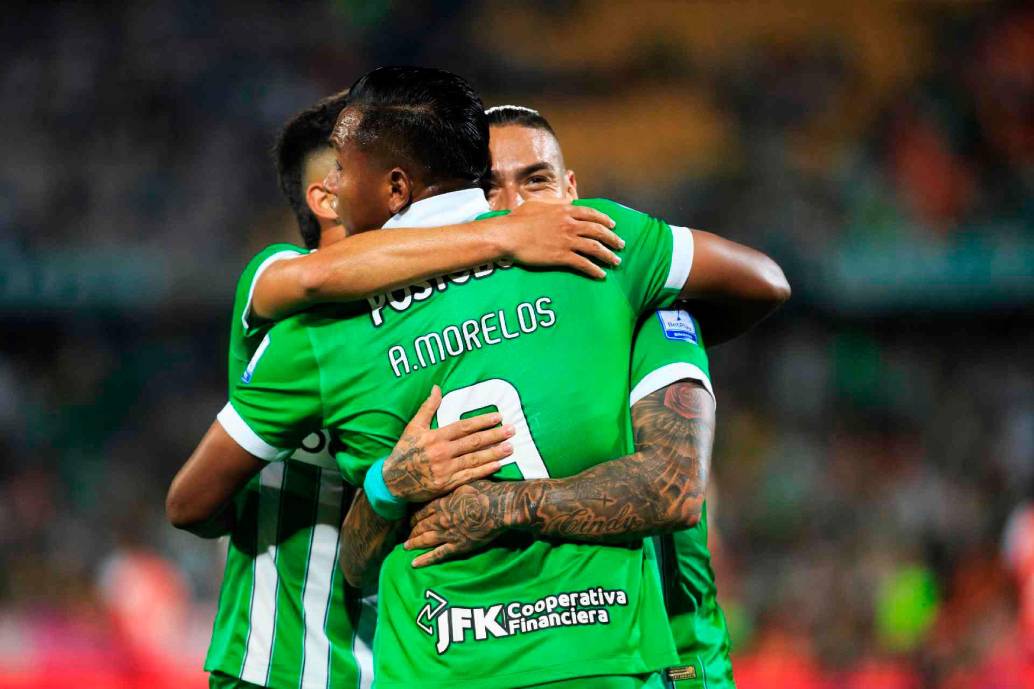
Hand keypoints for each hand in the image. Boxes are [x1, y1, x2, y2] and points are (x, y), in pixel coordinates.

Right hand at [382, 386, 513, 502]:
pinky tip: (498, 465)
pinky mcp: (446, 484)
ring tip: (510, 447)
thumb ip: (427, 408)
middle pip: (473, 442)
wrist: (392, 481)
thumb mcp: (413, 427)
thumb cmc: (404, 451)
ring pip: (475, 459)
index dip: (482, 422)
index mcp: (435, 437)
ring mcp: (445, 470)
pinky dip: (485, 471)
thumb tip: (437, 387)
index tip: (498, 417)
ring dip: (494, 453)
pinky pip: (470, 476)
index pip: (464, 427)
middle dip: (495, 435)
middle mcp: (441, 453)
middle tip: (512, 430)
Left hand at [403, 480, 507, 566]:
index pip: (422, 511)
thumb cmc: (485, 491)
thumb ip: (453, 487)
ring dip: (414, 543)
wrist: (499, 507)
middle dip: (412, 530)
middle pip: (421, 526)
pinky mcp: (458, 546)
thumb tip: (448, 482)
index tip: (409, 519)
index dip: (414, 516)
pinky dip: (425, 559)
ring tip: (406, 547)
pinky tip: (415, 563)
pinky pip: (438, 554)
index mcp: (442, 503)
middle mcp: (440, 519)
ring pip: (426, 540)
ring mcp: (447, 534)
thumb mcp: (465, 482)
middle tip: (405, 534)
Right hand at [492, 200, 622, 278]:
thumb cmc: (518, 219)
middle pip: (598, 231)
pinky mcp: (562, 256)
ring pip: (594, 248)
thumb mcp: (538, 203)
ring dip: (608, 255)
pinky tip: (601, 275)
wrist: (509, 235)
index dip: (604, 220)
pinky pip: (583, 263)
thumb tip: (565, 201)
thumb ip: (555, 202)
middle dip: (612, 239)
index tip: (613, 225)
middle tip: (620, 245)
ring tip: (616, 262)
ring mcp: (567, 240)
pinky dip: (594, 269)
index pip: (592, 214)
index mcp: (565, 210)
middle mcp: (570, 224)